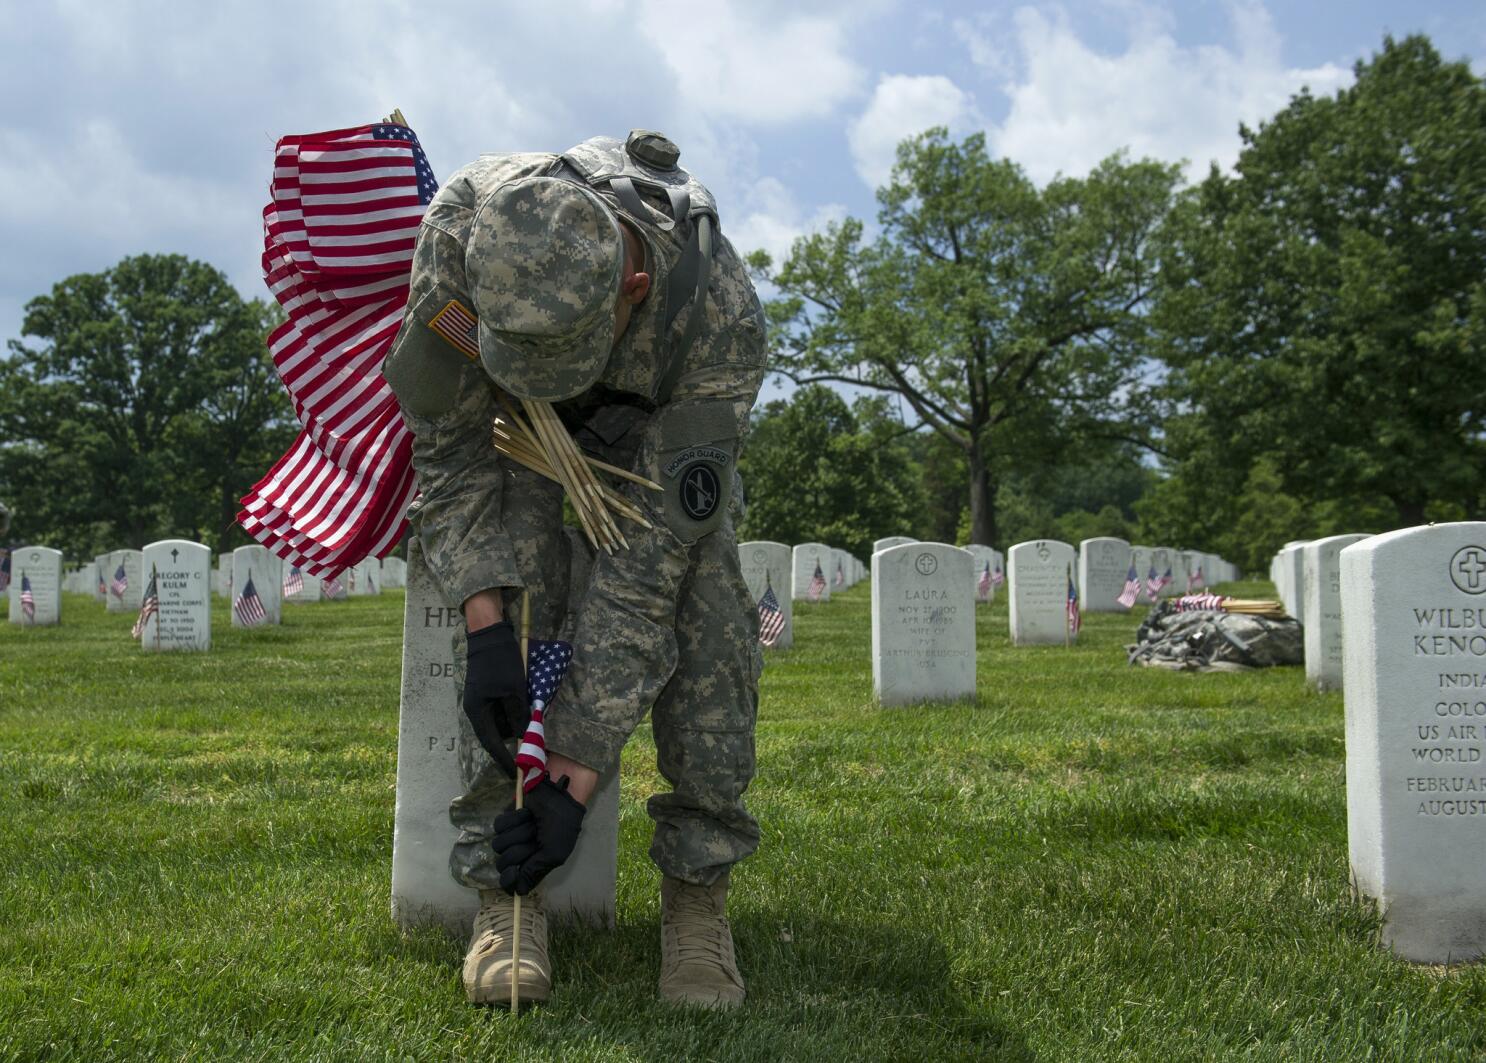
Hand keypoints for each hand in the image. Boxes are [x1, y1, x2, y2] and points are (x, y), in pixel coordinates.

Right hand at [463, 621, 527, 771]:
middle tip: (535, 741)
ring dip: (516, 720)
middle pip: (498, 733)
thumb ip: (518, 714)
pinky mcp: (488, 692)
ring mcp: (482, 700)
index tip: (516, 775)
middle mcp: (477, 710)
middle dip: (515, 736)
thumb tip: (525, 735)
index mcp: (478, 712)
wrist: (489, 634)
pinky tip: (526, 702)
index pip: (492, 744)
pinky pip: (502, 708)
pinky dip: (514, 709)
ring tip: (533, 716)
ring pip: (501, 721)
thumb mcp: (513, 689)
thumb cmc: (500, 662)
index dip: (504, 760)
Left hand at [491, 776, 586, 894]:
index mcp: (532, 866)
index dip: (508, 880)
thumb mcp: (554, 853)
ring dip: (519, 832)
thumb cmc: (562, 826)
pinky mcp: (507, 819)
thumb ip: (534, 872)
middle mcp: (520, 854)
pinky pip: (498, 826)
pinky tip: (526, 814)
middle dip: (519, 850)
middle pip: (503, 863)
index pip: (511, 882)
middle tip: (535, 839)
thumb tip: (519, 891)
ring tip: (533, 824)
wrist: (561, 796)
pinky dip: (513, 819)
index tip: (514, 871)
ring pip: (499, 844)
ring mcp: (512, 836)